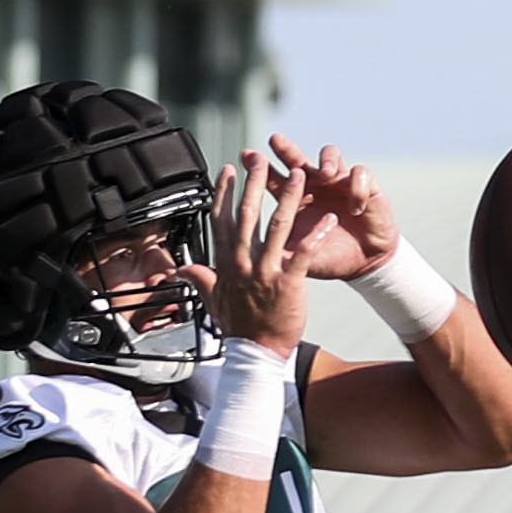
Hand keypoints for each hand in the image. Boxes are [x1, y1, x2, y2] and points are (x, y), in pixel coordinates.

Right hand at [209, 149, 316, 350]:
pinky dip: (316, 235)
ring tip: (300, 176)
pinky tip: (330, 219)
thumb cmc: (238, 328)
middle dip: (254, 183)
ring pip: (277, 227)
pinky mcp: (288, 283)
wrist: (256, 353)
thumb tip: (181, 268)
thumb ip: (200, 279)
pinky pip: (303, 253)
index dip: (225, 192)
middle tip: (261, 159)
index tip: (228, 169)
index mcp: (227, 262)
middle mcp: (244, 262)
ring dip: (289, 198)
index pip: (223, 219)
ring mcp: (265, 271)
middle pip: (248, 214)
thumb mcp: (212, 301)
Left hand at [261, 135, 400, 281]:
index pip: (273, 179)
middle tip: (274, 140)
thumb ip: (279, 251)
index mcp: (295, 200)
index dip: (260, 168)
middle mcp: (316, 185)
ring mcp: (340, 183)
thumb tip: (247, 255)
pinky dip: (358, 188)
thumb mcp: (301, 256)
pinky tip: (355, 208)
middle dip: (286, 149)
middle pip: (297, 158)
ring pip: (331, 154)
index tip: (246, 156)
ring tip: (324, 174)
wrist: (363, 264)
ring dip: (326, 160)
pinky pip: (360, 174)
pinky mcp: (365, 186)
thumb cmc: (329, 258)